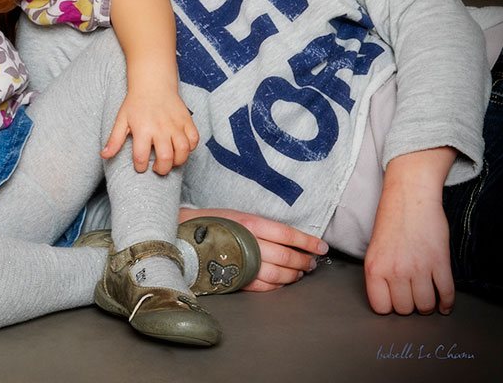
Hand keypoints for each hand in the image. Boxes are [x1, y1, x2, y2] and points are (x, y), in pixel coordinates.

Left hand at [102, 88, 197, 174]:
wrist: (153, 83)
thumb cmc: (136, 103)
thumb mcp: (121, 120)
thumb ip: (114, 140)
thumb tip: (104, 155)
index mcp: (142, 129)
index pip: (141, 156)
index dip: (140, 166)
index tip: (140, 166)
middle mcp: (160, 128)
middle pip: (166, 157)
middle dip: (162, 169)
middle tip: (157, 168)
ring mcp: (175, 124)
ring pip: (183, 150)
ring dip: (178, 161)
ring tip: (170, 161)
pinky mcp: (187, 120)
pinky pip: (194, 139)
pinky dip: (191, 148)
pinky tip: (181, 148)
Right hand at [180, 207, 327, 290]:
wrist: (180, 237)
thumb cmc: (210, 223)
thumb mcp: (236, 215)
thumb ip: (261, 226)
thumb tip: (289, 237)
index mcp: (250, 223)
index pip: (288, 234)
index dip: (308, 242)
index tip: (322, 247)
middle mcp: (249, 243)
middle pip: (287, 256)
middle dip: (304, 261)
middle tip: (311, 262)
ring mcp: (242, 263)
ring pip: (279, 274)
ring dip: (294, 275)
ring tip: (300, 273)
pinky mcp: (236, 279)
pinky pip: (264, 287)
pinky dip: (278, 286)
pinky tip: (282, 282)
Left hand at [364, 178, 453, 314]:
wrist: (410, 196)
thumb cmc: (391, 219)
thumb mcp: (374, 248)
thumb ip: (380, 273)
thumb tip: (388, 297)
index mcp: (374, 268)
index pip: (381, 307)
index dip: (389, 306)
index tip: (394, 301)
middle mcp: (395, 270)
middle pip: (405, 309)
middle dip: (409, 305)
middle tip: (412, 297)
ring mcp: (418, 268)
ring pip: (425, 304)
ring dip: (428, 305)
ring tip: (427, 298)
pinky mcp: (440, 262)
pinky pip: (446, 293)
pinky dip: (447, 302)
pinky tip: (444, 303)